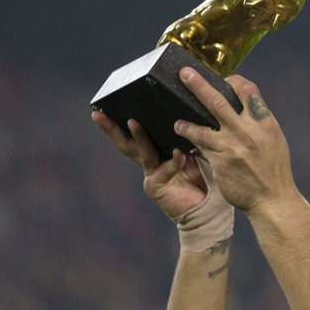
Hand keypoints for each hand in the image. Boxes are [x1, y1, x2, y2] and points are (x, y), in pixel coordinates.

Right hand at [91, 111, 210, 219]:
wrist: (210, 206)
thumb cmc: (206, 175)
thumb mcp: (198, 149)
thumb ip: (191, 133)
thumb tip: (190, 107)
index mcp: (158, 149)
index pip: (139, 131)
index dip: (124, 119)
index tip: (110, 103)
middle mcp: (151, 160)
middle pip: (127, 141)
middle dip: (111, 128)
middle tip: (98, 114)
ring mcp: (152, 173)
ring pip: (141, 152)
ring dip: (138, 136)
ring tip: (132, 122)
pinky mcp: (158, 187)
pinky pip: (164, 171)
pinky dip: (173, 163)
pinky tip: (181, 155)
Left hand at [171, 68, 299, 214]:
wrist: (272, 199)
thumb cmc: (274, 170)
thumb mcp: (274, 140)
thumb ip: (258, 123)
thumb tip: (244, 108)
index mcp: (264, 121)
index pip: (248, 90)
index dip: (234, 81)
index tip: (225, 80)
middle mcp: (248, 130)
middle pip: (219, 101)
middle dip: (199, 85)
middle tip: (185, 73)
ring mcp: (232, 144)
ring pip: (203, 123)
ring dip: (187, 119)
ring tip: (177, 121)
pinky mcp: (220, 159)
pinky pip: (200, 143)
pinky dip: (190, 136)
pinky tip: (182, 134)